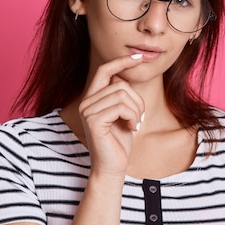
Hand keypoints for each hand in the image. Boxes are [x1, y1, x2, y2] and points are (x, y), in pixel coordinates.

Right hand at [78, 54, 144, 177]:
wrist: (113, 166)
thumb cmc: (119, 141)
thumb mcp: (123, 113)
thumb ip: (120, 94)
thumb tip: (122, 74)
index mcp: (92, 98)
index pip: (104, 70)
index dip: (121, 61)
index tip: (138, 58)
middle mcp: (86, 102)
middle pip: (120, 84)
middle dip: (136, 100)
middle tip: (139, 118)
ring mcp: (87, 111)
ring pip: (122, 94)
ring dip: (136, 109)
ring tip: (134, 124)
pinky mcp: (94, 120)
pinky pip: (121, 106)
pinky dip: (132, 116)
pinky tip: (131, 128)